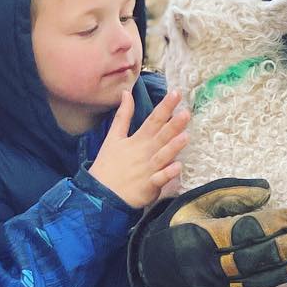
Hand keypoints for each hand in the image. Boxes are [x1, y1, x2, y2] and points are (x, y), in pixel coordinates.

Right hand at [88, 90, 188, 210]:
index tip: (176, 93)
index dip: (165, 107)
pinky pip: (160, 179)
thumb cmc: (108, 165)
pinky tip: (178, 167)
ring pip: (163, 156)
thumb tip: (126, 93)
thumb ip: (123, 115)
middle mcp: (145, 152)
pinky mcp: (149, 186)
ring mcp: (148, 169)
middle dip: (174, 124)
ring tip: (186, 136)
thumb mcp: (113, 137)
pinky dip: (168, 174)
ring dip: (173, 147)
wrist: (100, 194)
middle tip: (186, 112)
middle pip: (161, 136)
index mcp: (138, 139)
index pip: (153, 120)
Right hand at [127, 177, 286, 286]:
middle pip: (256, 258)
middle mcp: (212, 263)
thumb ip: (231, 193)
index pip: (245, 230)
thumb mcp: (198, 202)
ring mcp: (218, 285)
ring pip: (260, 281)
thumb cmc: (180, 227)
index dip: (274, 224)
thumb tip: (266, 191)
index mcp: (205, 235)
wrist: (152, 269)